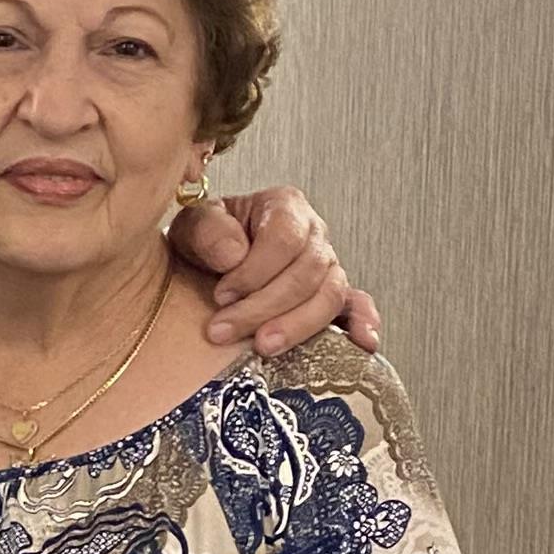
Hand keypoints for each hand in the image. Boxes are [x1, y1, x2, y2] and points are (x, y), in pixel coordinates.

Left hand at [176, 186, 380, 356]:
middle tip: (225, 331)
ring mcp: (327, 266)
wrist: (204, 267)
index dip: (253, 271)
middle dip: (264, 307)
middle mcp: (313, 234)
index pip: (284, 238)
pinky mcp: (332, 297)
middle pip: (306, 272)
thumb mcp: (192, 227)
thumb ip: (206, 231)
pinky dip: (360, 324)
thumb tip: (233, 254)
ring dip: (296, 325)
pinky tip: (361, 341)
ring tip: (264, 346)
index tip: (221, 295)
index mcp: (284, 207)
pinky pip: (355, 307)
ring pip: (329, 296)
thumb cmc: (205, 243)